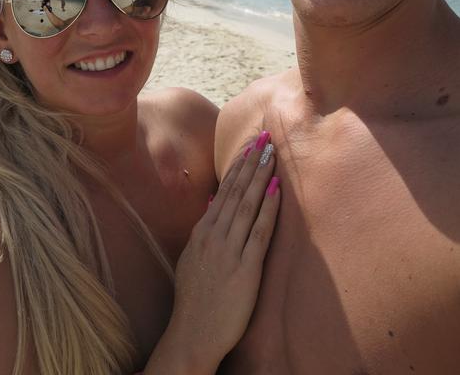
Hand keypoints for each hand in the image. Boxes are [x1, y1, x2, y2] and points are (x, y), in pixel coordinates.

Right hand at [147, 132, 279, 373]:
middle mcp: (214, 234)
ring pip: (247, 204)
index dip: (238, 165)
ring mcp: (229, 250)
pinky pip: (259, 232)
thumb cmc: (194, 298)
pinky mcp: (245, 268)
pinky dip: (269, 208)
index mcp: (202, 230)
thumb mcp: (191, 257)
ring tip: (272, 152)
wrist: (192, 334)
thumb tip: (212, 203)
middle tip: (264, 136)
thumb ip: (202, 230)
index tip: (250, 145)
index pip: (223, 190)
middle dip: (251, 161)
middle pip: (235, 190)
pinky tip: (277, 190)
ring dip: (261, 176)